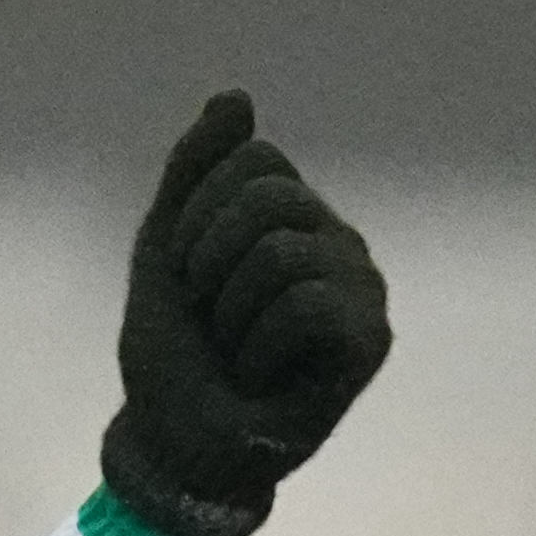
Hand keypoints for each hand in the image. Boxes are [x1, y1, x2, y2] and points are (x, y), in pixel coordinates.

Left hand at [100, 89, 389, 535]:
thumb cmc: (176, 349)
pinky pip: (304, 303)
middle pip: (265, 198)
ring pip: (279, 252)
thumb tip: (235, 95)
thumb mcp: (165, 246)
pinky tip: (263, 374)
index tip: (189, 274)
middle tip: (213, 316)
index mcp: (292, 213)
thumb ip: (194, 169)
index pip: (249, 160)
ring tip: (238, 347)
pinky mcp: (370, 338)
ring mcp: (361, 286)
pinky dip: (257, 346)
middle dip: (207, 262)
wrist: (175, 440)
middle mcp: (338, 239)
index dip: (194, 218)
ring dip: (228, 312)